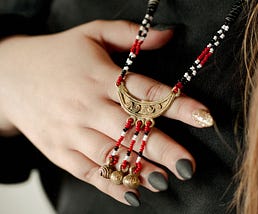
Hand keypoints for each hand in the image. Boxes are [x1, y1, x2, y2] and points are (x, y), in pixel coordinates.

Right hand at [0, 20, 211, 205]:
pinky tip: (133, 193)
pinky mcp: (59, 150)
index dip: (178, 105)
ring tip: (166, 180)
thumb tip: (170, 33)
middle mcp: (87, 105)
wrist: (9, 76)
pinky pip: (88, 171)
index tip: (204, 117)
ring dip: (140, 170)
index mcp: (100, 77)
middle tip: (189, 164)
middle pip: (131, 129)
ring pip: (111, 154)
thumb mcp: (92, 33)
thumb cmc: (58, 54)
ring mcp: (71, 131)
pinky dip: (110, 184)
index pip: (146, 92)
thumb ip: (130, 34)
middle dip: (163, 148)